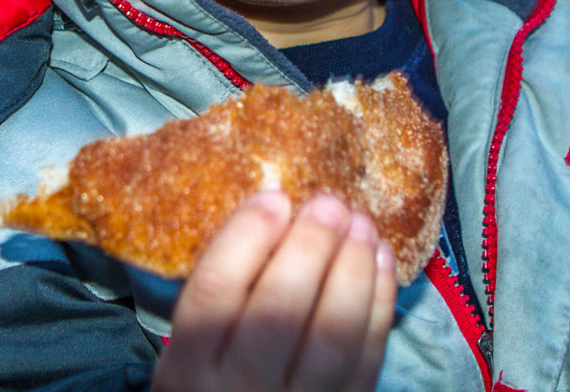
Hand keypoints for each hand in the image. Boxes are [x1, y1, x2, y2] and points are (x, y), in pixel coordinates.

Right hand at [152, 191, 396, 391]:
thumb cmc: (220, 375)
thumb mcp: (198, 344)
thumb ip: (224, 288)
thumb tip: (275, 207)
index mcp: (190, 364)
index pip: (214, 291)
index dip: (246, 236)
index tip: (275, 196)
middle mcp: (239, 388)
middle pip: (278, 309)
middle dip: (311, 245)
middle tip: (330, 203)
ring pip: (332, 333)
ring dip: (353, 268)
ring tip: (361, 223)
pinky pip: (368, 355)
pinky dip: (379, 300)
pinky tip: (379, 258)